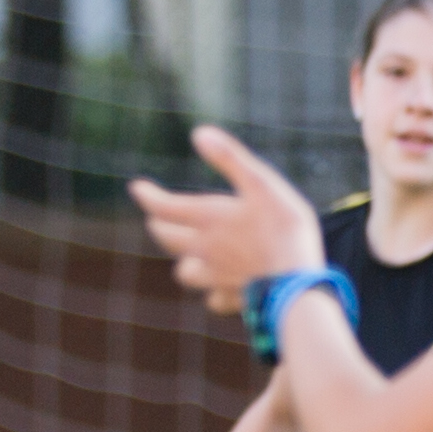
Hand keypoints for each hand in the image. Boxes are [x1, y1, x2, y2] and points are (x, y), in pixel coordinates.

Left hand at [124, 127, 328, 306]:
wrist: (296, 283)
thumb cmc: (283, 228)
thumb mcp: (261, 184)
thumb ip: (230, 158)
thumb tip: (199, 133)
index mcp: (208, 219)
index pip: (164, 207)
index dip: (148, 195)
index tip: (136, 187)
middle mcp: (203, 249)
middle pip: (168, 239)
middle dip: (160, 224)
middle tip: (157, 217)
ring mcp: (214, 277)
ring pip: (184, 271)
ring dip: (183, 260)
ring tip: (188, 252)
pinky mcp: (231, 298)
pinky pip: (212, 298)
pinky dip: (213, 292)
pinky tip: (219, 288)